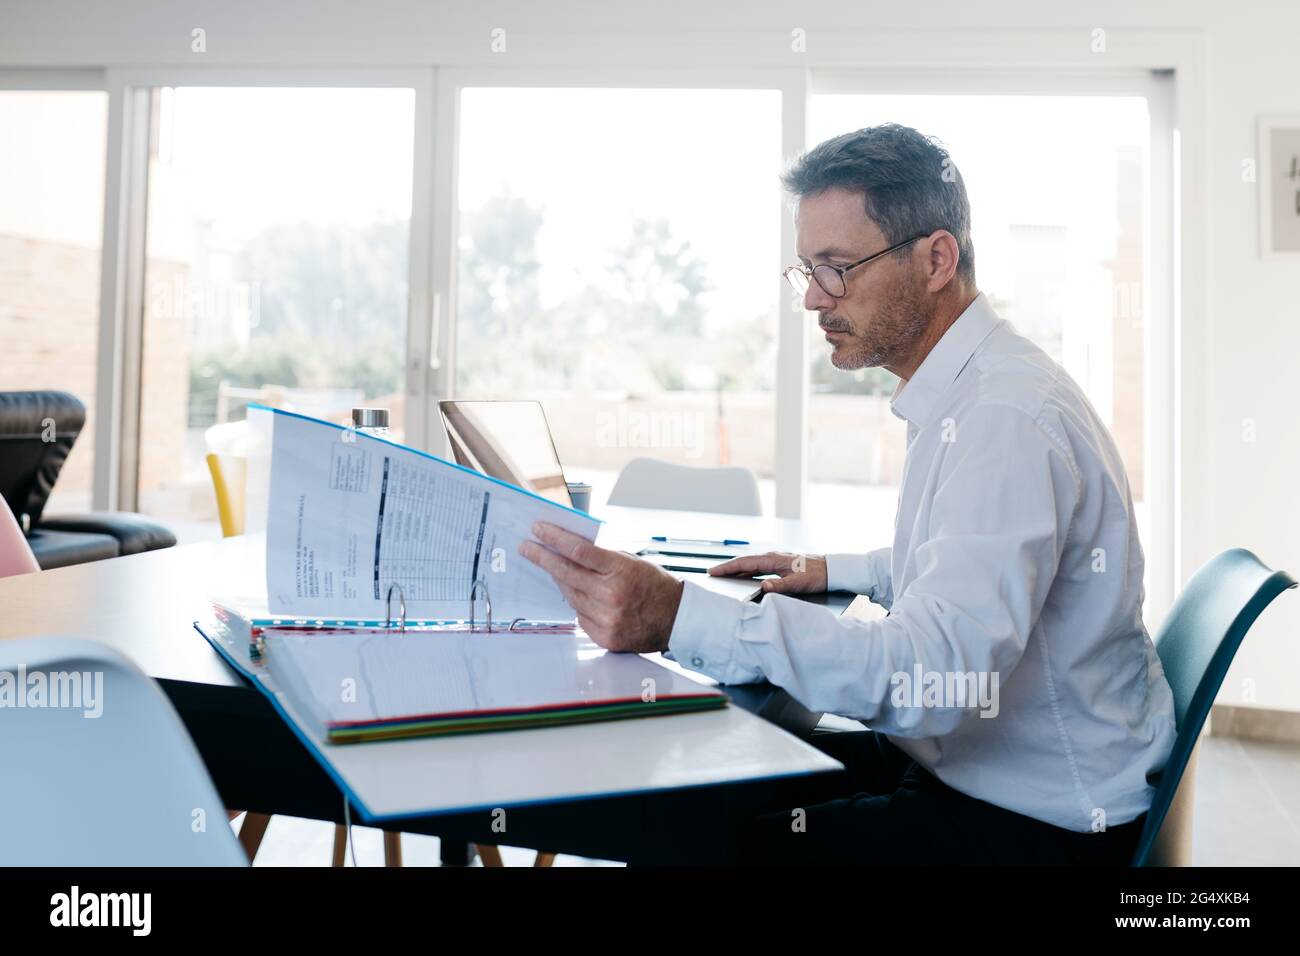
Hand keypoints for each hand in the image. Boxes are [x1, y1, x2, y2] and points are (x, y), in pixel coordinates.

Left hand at [519, 522, 683, 652]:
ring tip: (556, 570)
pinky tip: (585, 598)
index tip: (538, 530)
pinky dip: (580, 605)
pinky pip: (580, 616)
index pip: (578, 551)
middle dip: (543, 558)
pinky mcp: (604, 637)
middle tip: (527, 548)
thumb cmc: (657, 587)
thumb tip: (571, 549)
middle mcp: (611, 595)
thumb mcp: (633, 562)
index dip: (554, 539)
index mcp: (621, 571)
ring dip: (561, 581)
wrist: (677, 620)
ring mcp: (606, 618)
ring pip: (570, 596)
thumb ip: (603, 558)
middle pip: (566, 573)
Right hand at [709, 551, 826, 594]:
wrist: (832, 569)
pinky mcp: (779, 564)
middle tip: (712, 573)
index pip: (745, 563)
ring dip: (736, 569)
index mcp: (773, 559)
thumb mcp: (798, 583)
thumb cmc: (817, 575)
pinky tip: (744, 577)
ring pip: (750, 564)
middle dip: (727, 567)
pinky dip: (747, 571)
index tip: (713, 571)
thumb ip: (779, 586)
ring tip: (723, 576)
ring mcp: (775, 560)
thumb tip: (762, 588)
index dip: (727, 567)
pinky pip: (758, 567)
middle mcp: (772, 557)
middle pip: (744, 561)